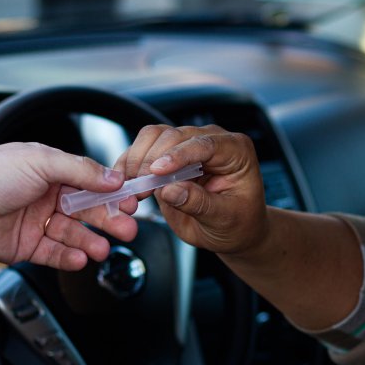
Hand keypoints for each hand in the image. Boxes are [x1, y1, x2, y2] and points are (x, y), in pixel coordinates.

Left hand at [0, 142, 137, 269]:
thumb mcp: (41, 161)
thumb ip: (81, 170)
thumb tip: (113, 178)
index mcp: (50, 171)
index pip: (90, 183)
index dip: (111, 194)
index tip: (130, 202)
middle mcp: (45, 196)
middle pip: (86, 211)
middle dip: (107, 221)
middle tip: (126, 229)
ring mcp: (36, 222)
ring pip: (72, 234)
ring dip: (90, 241)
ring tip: (101, 249)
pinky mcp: (25, 246)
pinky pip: (53, 254)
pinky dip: (69, 257)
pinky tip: (80, 258)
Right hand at [115, 125, 266, 254]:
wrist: (232, 229)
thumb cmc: (238, 222)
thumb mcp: (225, 219)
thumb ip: (200, 203)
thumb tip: (170, 190)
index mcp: (235, 150)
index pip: (205, 144)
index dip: (179, 155)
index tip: (158, 171)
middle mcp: (211, 140)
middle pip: (174, 135)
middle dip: (153, 160)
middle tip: (141, 187)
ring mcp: (188, 145)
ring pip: (154, 136)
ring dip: (138, 159)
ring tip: (133, 186)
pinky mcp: (168, 154)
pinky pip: (144, 148)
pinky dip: (131, 163)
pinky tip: (127, 181)